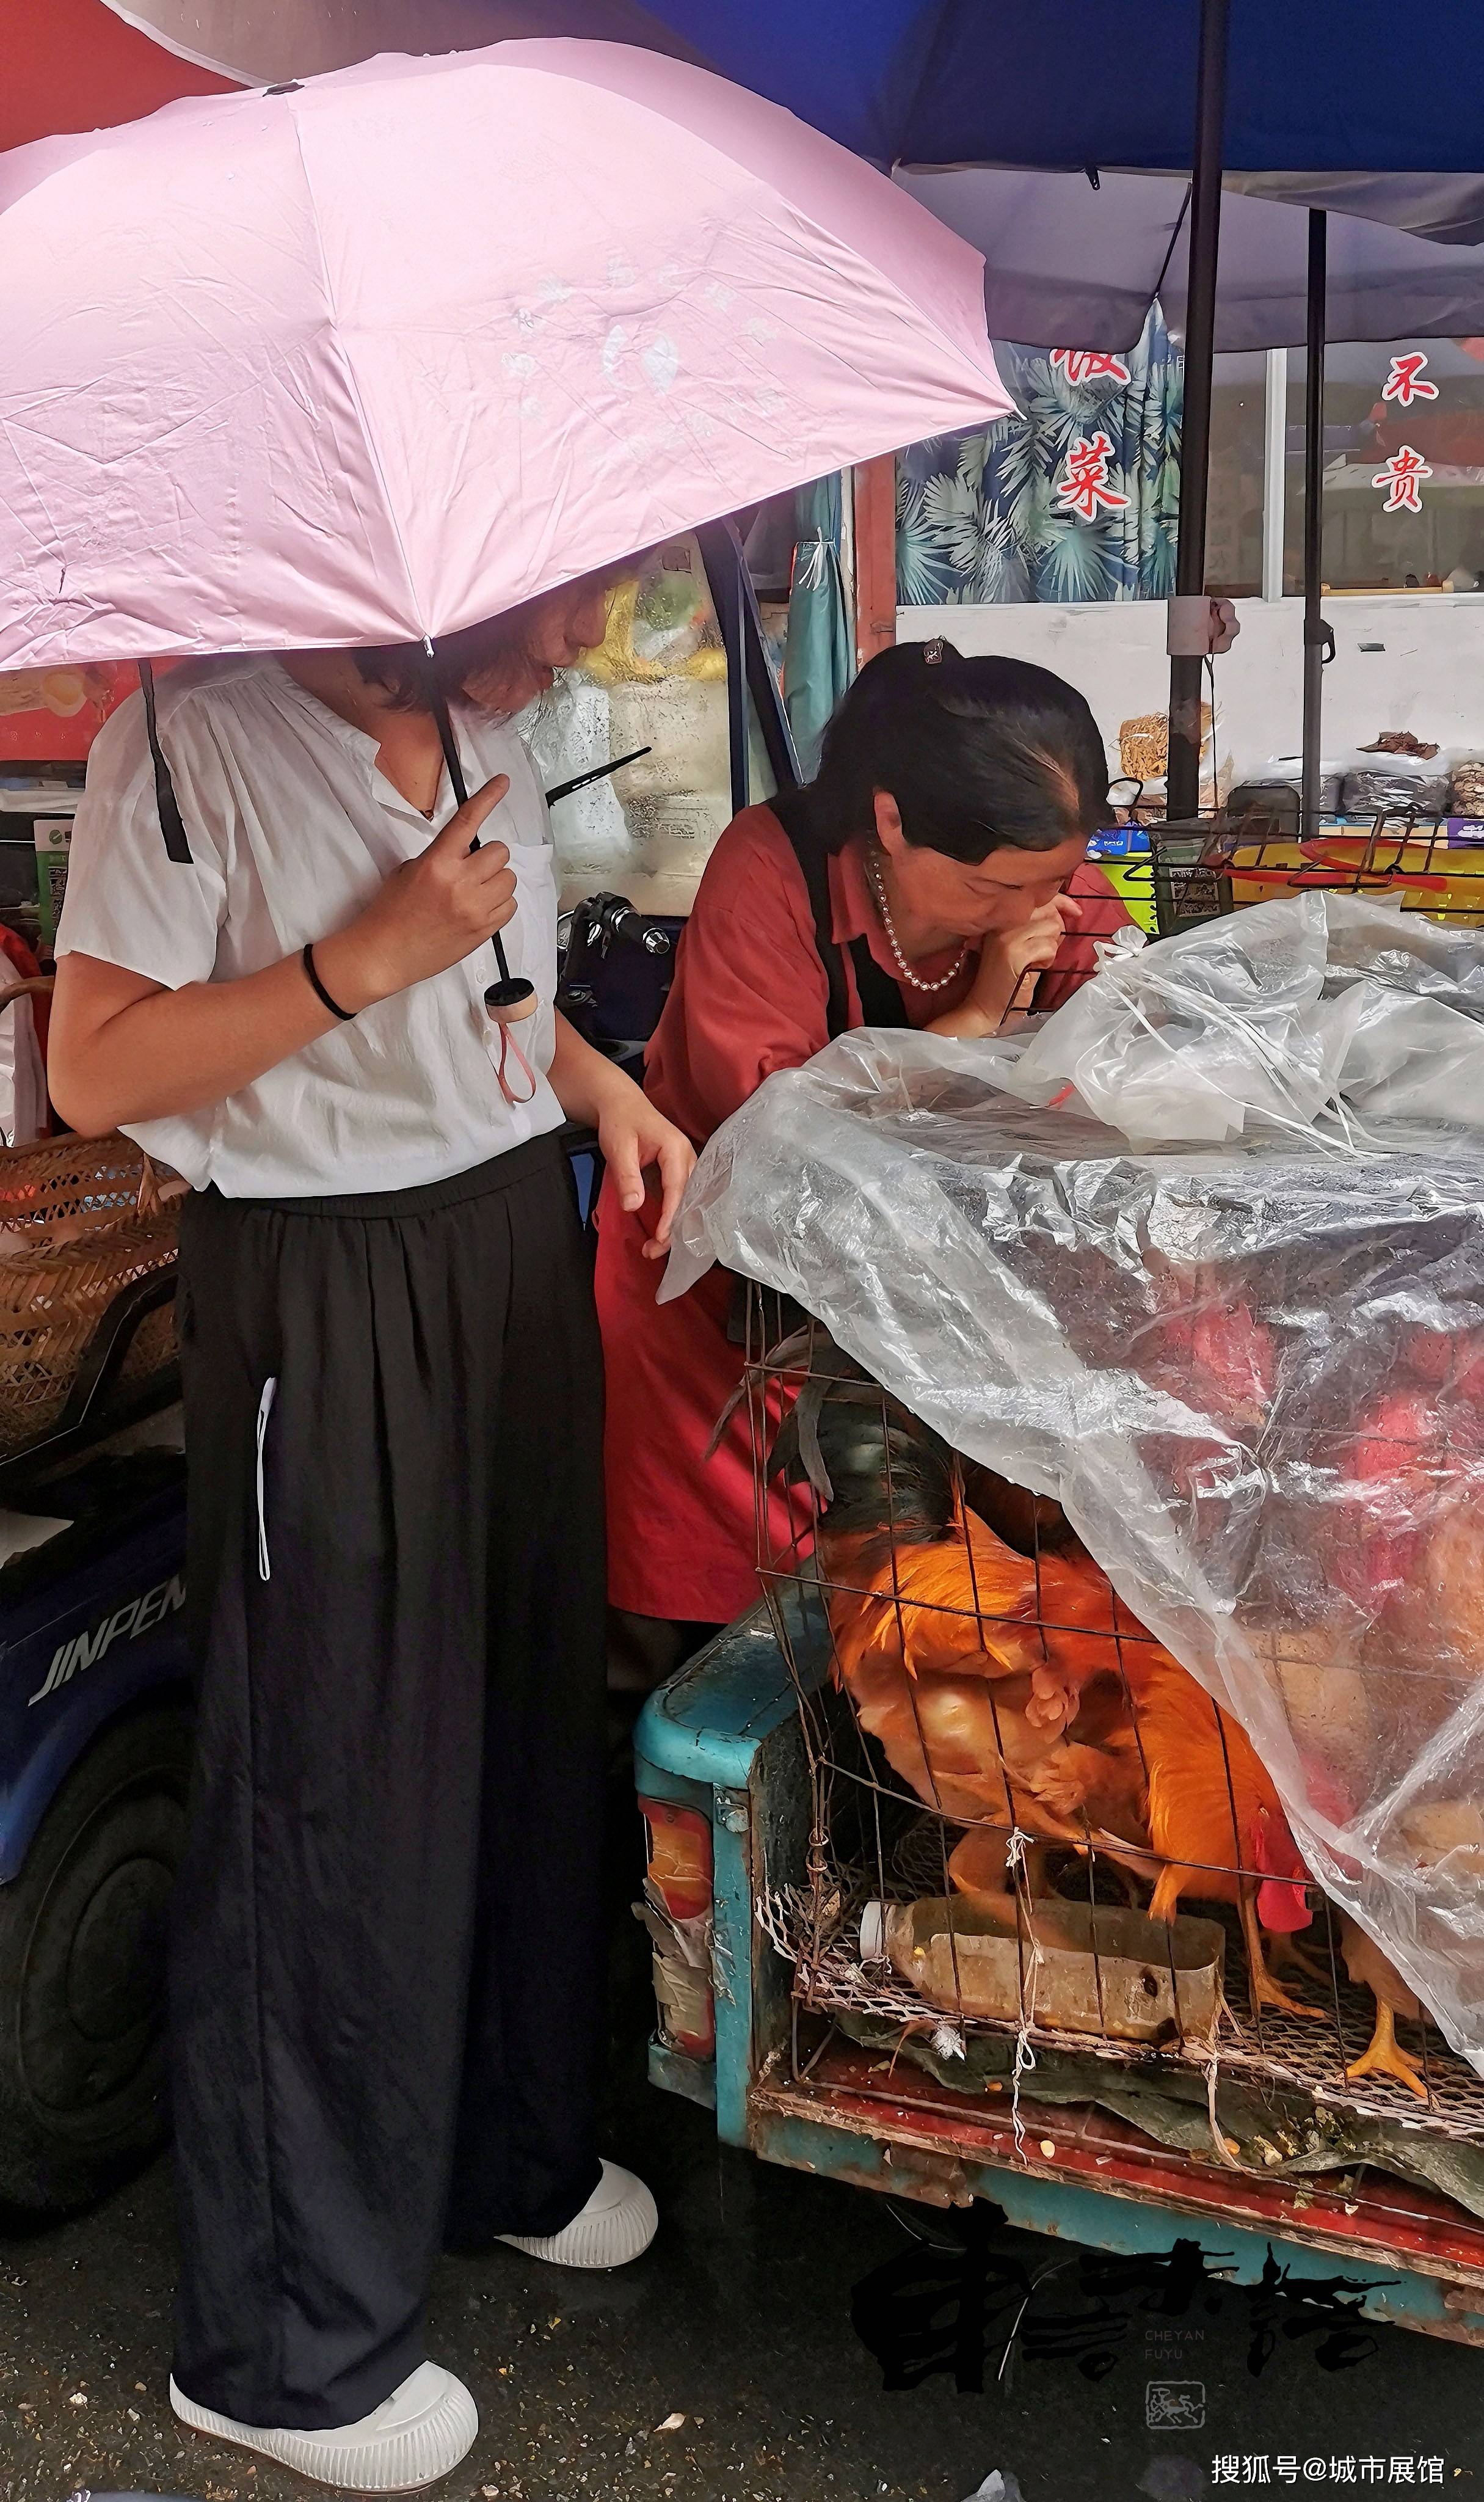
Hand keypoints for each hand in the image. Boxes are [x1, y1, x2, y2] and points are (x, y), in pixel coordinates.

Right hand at [314, 775, 516, 1011]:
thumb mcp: (408, 871)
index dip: (489, 797)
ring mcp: (475, 908)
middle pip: (499, 852)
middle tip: (471, 869)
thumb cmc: (391, 912)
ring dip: (495, 880)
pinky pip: (510, 906)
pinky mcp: (484, 931)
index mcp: (436, 863)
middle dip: (487, 857)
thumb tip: (466, 851)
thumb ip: (441, 857)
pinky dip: (499, 904)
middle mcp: (460, 883)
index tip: (503, 782)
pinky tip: (478, 908)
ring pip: (509, 879)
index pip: (468, 821)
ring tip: (473, 891)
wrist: (385, 954)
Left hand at [597, 1073, 695, 1261]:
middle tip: (652, 1251)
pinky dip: (672, 1218)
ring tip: (653, 1248)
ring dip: (674, 1227)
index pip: (677, 1188)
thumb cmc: (620, 1122)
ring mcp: (687, 1166)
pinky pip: (681, 1199)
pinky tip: (662, 1234)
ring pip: (687, 1202)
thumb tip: (634, 1205)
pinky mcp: (679, 1173)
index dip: (670, 1215)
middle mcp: (689, 1158)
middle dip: (674, 1228)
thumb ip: (627, 1176)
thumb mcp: (618, 1147)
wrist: (621, 1104)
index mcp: (676, 1149)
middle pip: (688, 1200)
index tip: (660, 1237)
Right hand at [975, 891, 1080, 1012]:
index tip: (1076, 911)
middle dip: (1056, 931)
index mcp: (1001, 918)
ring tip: (1036, 962)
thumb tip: (1062, 916)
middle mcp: (1002, 922)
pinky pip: (1049, 946)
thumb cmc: (1004, 981)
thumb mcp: (1020, 948)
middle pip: (1049, 911)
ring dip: (1051, 948)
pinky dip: (1048, 960)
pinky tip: (1035, 969)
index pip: (1038, 898)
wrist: (983, 1007)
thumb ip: (1037, 929)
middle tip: (1043, 952)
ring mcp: (1007, 936)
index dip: (1062, 901)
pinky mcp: (1013, 953)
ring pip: (1052, 927)